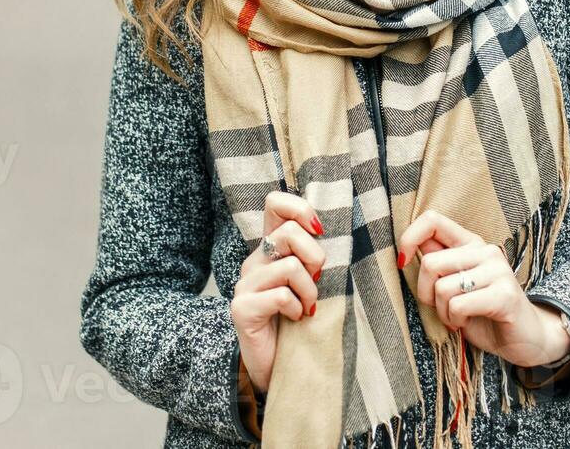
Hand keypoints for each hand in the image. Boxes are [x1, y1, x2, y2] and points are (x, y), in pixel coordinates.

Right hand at [230, 190, 326, 392]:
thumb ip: (313, 255)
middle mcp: (254, 261)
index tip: (319, 230)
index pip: (275, 203)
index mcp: (270, 249)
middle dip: (315, 257)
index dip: (300, 208)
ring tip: (307, 307)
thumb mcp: (310, 282)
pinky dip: (297, 308)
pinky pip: (281, 295)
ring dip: (310, 291)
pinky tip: (294, 319)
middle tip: (317, 281)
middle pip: (289, 233)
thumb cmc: (298, 321)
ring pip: (291, 266)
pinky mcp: (242, 308)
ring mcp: (244, 285)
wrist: (277, 366)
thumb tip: (328, 230)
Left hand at [396, 209, 569, 369]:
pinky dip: (455, 320)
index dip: (409, 238)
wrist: (524, 339)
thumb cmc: (483, 312)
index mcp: (470, 243)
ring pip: (442, 288)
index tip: (404, 262)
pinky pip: (458, 305)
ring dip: (443, 312)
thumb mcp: (454, 284)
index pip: (432, 220)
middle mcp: (485, 251)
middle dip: (425, 293)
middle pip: (430, 263)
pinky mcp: (504, 294)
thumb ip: (437, 263)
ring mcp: (497, 270)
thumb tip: (406, 247)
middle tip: (442, 307)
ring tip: (458, 317)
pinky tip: (467, 323)